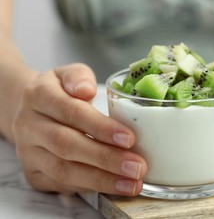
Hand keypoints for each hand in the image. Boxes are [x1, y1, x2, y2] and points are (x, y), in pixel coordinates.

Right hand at [12, 63, 146, 195]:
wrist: (30, 110)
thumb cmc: (60, 91)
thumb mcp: (69, 74)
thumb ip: (79, 77)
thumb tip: (86, 89)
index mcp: (39, 96)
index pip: (71, 113)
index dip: (101, 128)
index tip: (129, 138)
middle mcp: (29, 125)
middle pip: (67, 145)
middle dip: (106, 158)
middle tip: (137, 166)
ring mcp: (28, 152)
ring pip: (64, 171)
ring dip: (101, 180)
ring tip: (132, 183)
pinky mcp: (33, 174)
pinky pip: (61, 185)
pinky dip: (90, 188)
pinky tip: (114, 186)